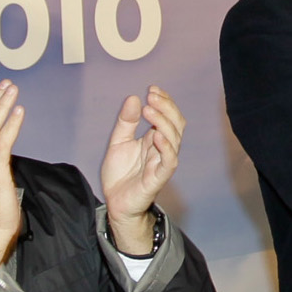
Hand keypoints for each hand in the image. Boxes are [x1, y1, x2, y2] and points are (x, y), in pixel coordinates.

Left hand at [100, 85, 185, 252]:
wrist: (115, 202)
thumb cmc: (120, 174)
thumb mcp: (118, 141)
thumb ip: (126, 122)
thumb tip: (133, 98)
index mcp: (155, 138)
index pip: (168, 116)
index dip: (165, 101)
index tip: (152, 89)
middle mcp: (163, 148)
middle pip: (176, 123)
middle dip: (167, 107)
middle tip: (152, 96)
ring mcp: (163, 162)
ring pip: (175, 138)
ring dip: (163, 122)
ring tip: (148, 110)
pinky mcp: (159, 177)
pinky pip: (169, 161)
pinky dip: (166, 147)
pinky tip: (156, 135)